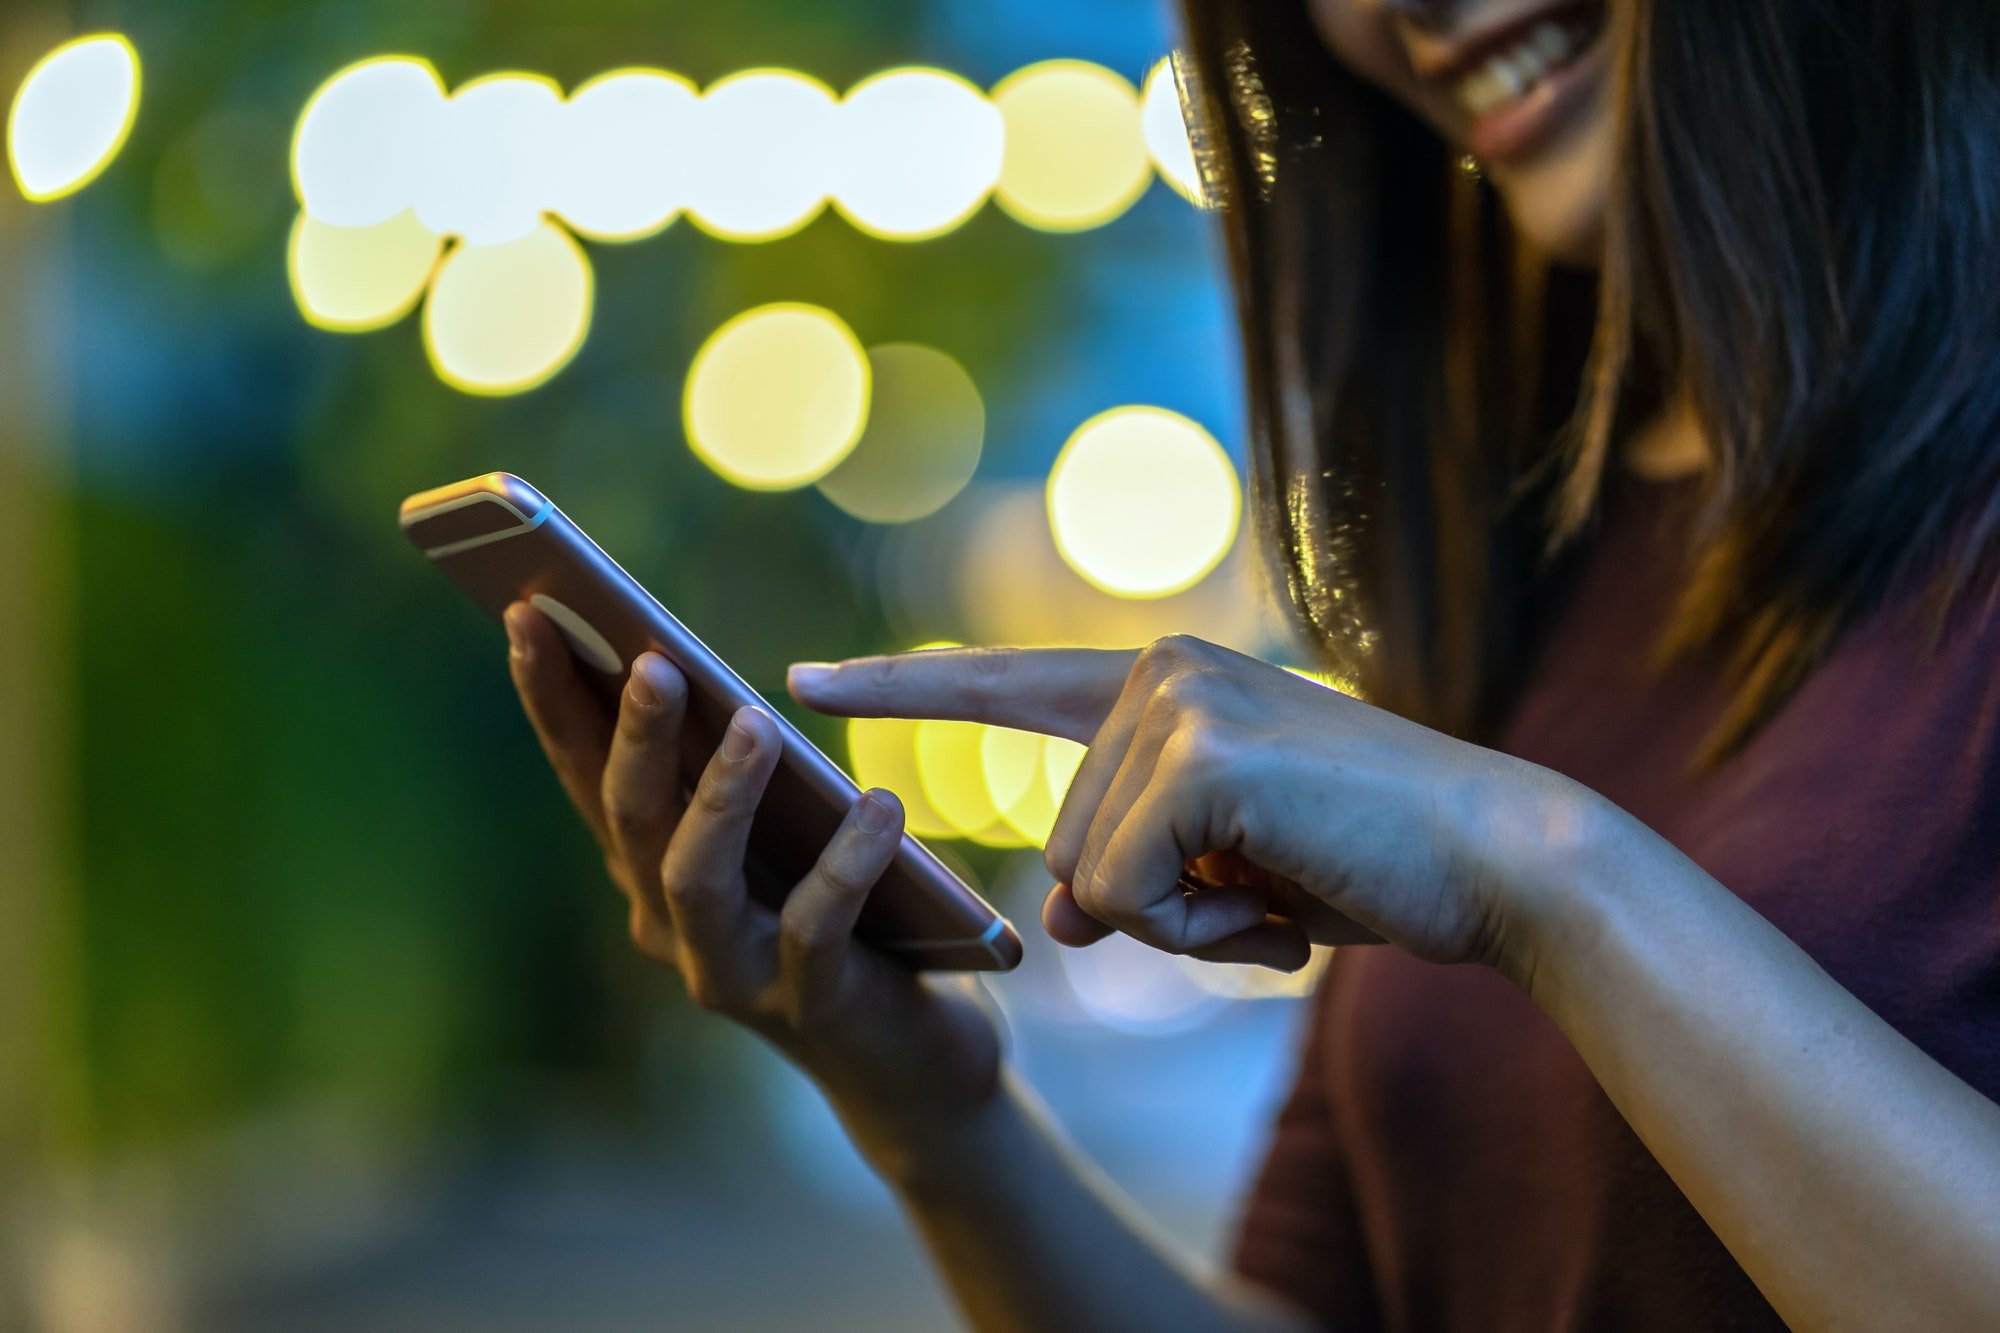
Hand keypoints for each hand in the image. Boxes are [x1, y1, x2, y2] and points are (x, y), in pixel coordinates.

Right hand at [504, 602, 1002, 1164]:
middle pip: (628, 817)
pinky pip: (815, 927)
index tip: (528, 608)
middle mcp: (669, 921)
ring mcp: (729, 971)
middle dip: (633, 735)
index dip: (551, 694)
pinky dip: (846, 862)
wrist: (904, 1063)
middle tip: (650, 660)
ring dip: (719, 797)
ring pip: (696, 878)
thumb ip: (737, 769)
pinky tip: (880, 804)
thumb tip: (694, 663)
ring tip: (755, 720)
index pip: (584, 769)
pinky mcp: (808, 1003)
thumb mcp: (784, 832)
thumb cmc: (845, 919)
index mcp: (651, 865)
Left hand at [788, 636, 1590, 975]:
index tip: (800, 680)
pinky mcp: (1196, 755)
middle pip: (1060, 841)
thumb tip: (1052, 917)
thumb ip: (1128, 868)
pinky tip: (1282, 904)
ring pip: (1086, 877)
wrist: (1500, 861)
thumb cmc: (1370, 860)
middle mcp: (1155, 670)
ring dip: (1183, 925)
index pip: (1001, 682)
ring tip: (1285, 886)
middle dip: (1154, 905)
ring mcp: (1173, 702)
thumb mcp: (1226, 871)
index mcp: (1159, 681)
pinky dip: (1199, 935)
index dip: (899, 687)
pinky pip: (1124, 897)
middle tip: (1269, 887)